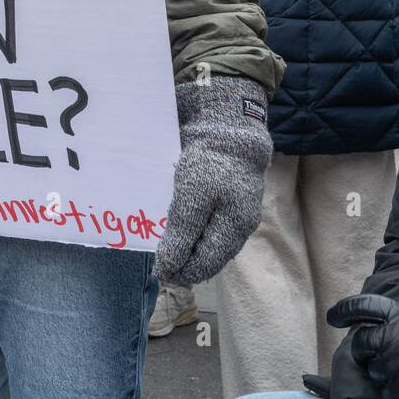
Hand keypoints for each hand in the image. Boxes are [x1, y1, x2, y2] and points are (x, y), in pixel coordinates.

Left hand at [152, 75, 271, 286]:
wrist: (228, 127)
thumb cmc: (210, 162)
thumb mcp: (191, 197)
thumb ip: (181, 235)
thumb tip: (165, 270)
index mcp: (234, 228)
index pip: (205, 265)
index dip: (180, 271)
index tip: (157, 270)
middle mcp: (242, 227)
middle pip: (211, 259)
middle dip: (185, 262)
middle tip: (159, 261)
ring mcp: (242, 215)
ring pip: (214, 247)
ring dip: (192, 250)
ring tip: (169, 246)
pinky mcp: (236, 204)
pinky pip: (216, 231)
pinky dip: (199, 235)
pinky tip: (185, 229)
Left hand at [327, 294, 398, 398]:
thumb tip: (374, 323)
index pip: (366, 305)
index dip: (345, 309)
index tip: (332, 316)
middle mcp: (397, 337)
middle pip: (360, 341)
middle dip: (364, 350)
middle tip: (378, 356)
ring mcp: (396, 364)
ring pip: (371, 368)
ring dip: (382, 371)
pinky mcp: (398, 389)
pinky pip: (382, 388)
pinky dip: (392, 389)